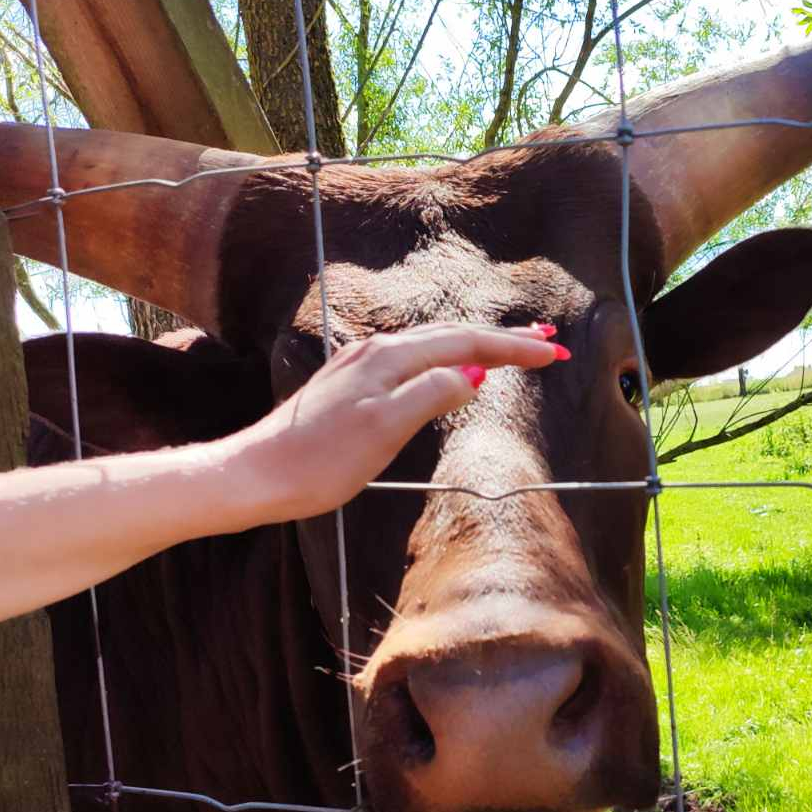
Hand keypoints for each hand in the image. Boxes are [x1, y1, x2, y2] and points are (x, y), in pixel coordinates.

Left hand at [230, 323, 561, 522]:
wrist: (257, 474)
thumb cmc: (320, 462)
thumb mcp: (385, 430)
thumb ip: (431, 394)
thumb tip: (472, 374)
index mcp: (390, 358)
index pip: (466, 343)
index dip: (512, 348)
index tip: (554, 354)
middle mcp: (377, 351)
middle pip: (452, 336)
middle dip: (503, 340)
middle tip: (548, 344)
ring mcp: (362, 365)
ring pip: (433, 346)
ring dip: (477, 347)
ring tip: (512, 352)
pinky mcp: (351, 384)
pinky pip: (414, 360)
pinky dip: (447, 359)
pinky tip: (452, 370)